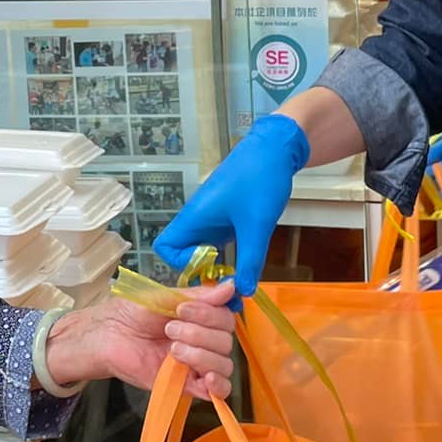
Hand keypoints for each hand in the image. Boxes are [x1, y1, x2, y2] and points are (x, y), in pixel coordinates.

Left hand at [44, 284, 238, 401]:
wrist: (109, 336)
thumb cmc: (134, 313)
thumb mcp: (167, 297)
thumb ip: (200, 296)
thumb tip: (232, 286)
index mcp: (202, 319)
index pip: (227, 318)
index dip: (210, 314)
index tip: (182, 309)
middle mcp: (204, 341)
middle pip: (226, 341)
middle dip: (199, 333)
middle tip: (169, 329)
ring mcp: (197, 364)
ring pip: (224, 364)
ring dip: (201, 355)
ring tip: (173, 349)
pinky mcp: (188, 386)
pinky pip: (218, 391)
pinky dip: (218, 385)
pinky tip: (206, 378)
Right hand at [152, 115, 309, 300]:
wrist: (275, 150)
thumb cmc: (259, 180)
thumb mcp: (257, 225)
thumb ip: (250, 260)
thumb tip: (244, 292)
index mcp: (194, 217)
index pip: (166, 247)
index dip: (182, 263)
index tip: (210, 268)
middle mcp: (198, 221)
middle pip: (183, 255)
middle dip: (202, 274)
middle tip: (226, 288)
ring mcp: (212, 221)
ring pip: (203, 252)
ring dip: (217, 269)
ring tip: (237, 286)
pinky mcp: (227, 220)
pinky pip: (219, 245)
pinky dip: (228, 259)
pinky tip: (245, 268)